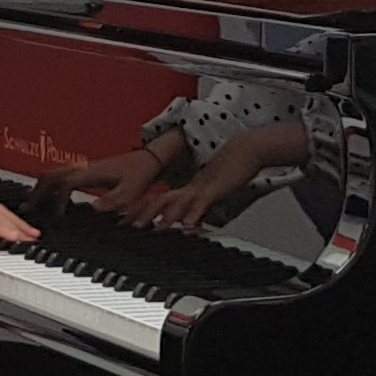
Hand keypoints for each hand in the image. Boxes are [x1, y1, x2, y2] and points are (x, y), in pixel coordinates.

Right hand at [43, 147, 169, 217]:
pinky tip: (50, 201)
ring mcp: (82, 168)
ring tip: (32, 206)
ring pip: (52, 174)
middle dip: (37, 193)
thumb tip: (93, 208)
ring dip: (40, 189)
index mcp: (91, 172)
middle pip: (50, 176)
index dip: (57, 202)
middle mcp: (83, 168)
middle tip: (28, 210)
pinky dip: (50, 187)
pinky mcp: (84, 171)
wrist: (147, 160)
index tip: (58, 219)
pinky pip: (60, 176)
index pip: (64, 184)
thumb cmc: (139, 175)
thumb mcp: (131, 192)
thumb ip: (113, 201)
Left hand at [140, 127, 294, 230]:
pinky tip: (187, 225)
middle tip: (126, 225)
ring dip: (164, 215)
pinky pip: (202, 202)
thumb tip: (193, 217)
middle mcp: (191, 187)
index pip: (160, 199)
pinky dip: (193, 214)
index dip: (142, 209)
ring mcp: (202, 187)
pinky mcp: (216, 188)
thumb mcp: (214, 189)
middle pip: (161, 200)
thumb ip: (202, 203)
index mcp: (189, 188)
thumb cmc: (234, 167)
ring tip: (152, 228)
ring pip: (178, 201)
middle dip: (143, 213)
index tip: (126, 219)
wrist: (249, 148)